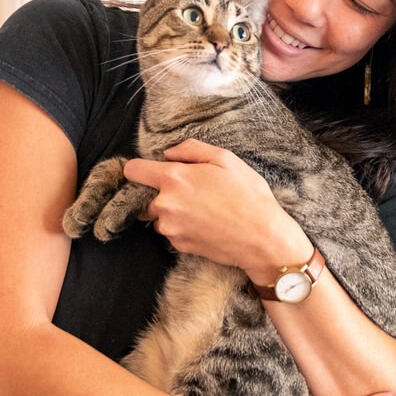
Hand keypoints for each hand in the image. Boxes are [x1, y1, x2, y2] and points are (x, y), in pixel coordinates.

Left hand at [124, 139, 307, 272]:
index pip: (133, 171)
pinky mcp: (178, 246)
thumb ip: (191, 149)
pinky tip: (206, 224)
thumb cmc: (248, 196)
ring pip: (159, 216)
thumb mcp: (226, 159)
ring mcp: (170, 228)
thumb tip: (168, 153)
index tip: (150, 171)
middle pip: (145, 196)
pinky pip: (172, 232)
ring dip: (172, 212)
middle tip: (191, 192)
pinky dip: (183, 228)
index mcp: (174, 179)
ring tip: (202, 210)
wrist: (262, 238)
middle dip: (162, 193)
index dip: (140, 169)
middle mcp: (166, 205)